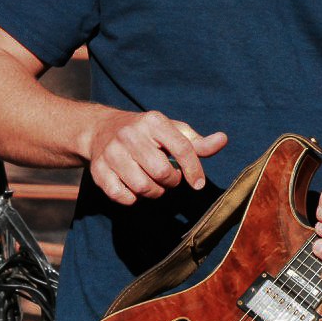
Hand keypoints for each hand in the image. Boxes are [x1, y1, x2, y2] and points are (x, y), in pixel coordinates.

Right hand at [86, 110, 226, 204]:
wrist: (101, 129)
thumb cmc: (146, 134)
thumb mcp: (172, 131)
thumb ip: (197, 142)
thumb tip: (223, 140)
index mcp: (153, 121)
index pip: (181, 148)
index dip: (194, 170)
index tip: (198, 184)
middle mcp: (130, 134)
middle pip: (162, 172)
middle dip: (171, 182)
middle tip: (169, 178)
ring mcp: (112, 152)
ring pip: (143, 187)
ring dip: (154, 192)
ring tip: (153, 183)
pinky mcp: (98, 170)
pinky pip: (123, 197)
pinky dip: (133, 199)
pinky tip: (134, 188)